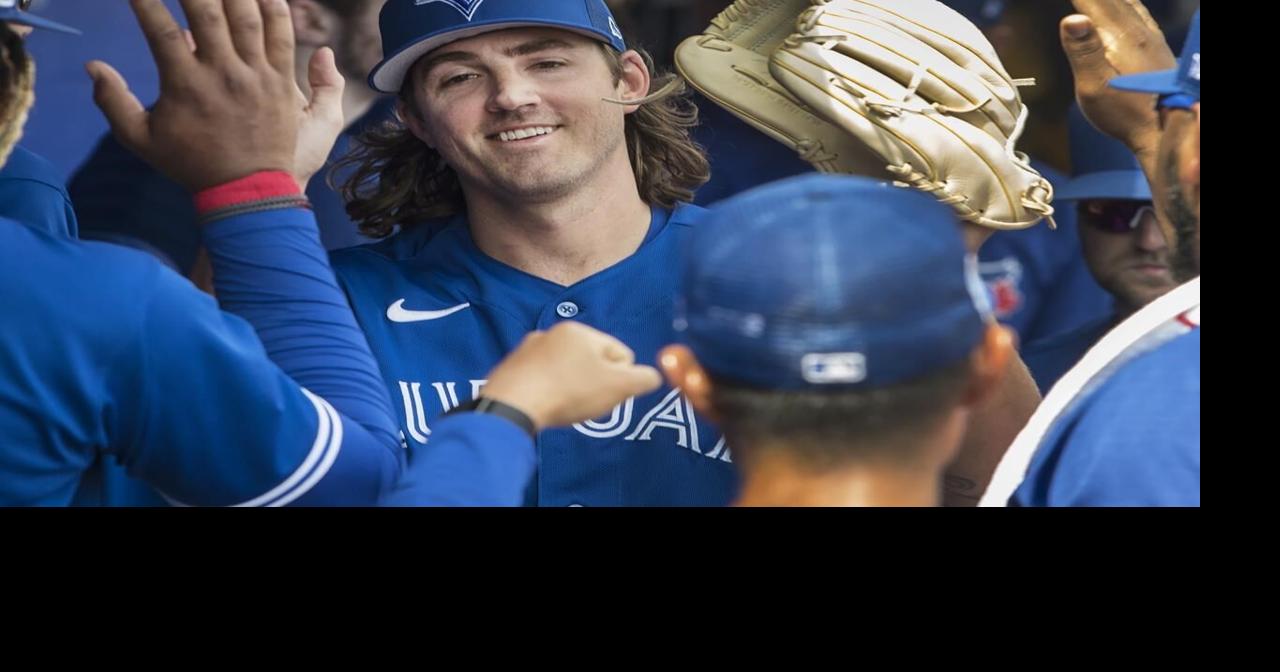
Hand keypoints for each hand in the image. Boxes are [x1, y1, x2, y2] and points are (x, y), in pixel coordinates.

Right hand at [88, 0, 339, 191]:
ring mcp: (255, 76)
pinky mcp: (281, 83)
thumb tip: (92, 65)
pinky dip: (276, 10)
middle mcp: (223, 74)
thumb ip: (113, 101)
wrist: (248, 191)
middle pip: (208, 12)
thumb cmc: (192, 165)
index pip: (160, 29)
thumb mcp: (142, 140)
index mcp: (186, 84)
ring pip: (247, 18)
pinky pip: (281, 38)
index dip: (145, 2)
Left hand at [482, 322, 662, 430]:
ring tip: (565, 406)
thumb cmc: (570, 391)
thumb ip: (643, 379)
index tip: (608, 395)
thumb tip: (653, 376)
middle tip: (588, 403)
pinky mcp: (511, 367)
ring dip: (572, 386)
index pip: (620, 353)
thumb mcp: (618, 387)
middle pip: (592, 360)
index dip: (622, 378)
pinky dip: (548, 390)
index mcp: (580, 331)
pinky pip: (542, 378)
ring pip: (566, 369)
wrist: (513, 405)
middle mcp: (553, 332)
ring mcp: (528, 349)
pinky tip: (545, 405)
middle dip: (596, 382)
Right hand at [1061, 0, 1176, 176]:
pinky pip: (1139, 13)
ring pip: (1127, 3)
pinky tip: (1126, 3)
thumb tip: (1072, 19)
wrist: (1164, 130)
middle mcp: (1139, 31)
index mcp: (1121, 37)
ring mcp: (1151, 38)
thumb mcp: (1095, 88)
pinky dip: (1126, 2)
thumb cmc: (1125, 116)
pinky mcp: (1156, 47)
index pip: (1093, 2)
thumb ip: (1083, 52)